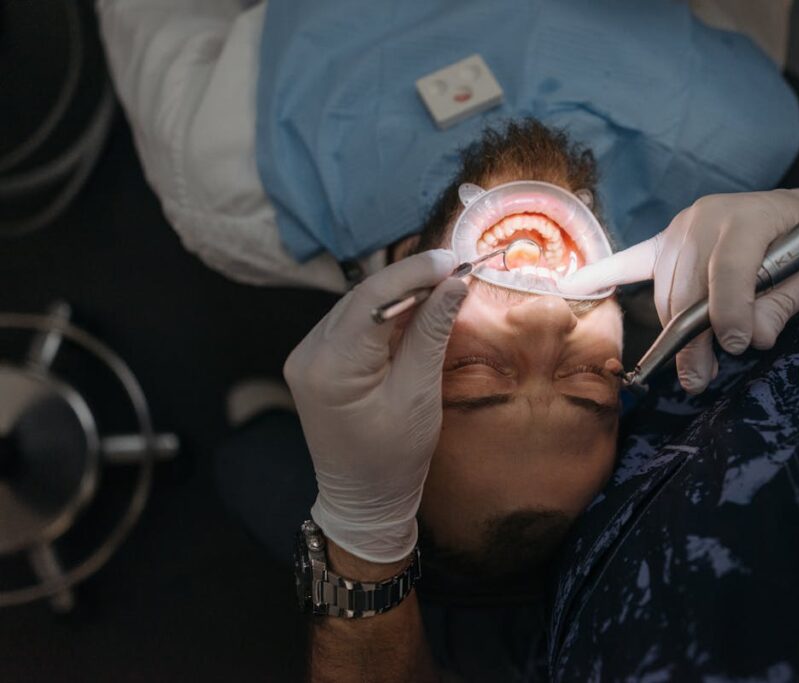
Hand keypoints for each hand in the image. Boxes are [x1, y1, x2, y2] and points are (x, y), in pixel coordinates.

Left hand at [284, 250, 467, 562]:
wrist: (363, 500)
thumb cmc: (393, 458)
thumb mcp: (419, 395)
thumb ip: (431, 334)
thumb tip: (453, 283)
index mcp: (330, 367)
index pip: (373, 300)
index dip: (415, 273)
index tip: (454, 259)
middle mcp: (308, 354)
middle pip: (363, 297)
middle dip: (411, 278)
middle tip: (456, 266)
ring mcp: (307, 356)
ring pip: (359, 306)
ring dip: (400, 292)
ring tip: (443, 283)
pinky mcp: (317, 360)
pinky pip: (354, 324)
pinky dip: (386, 313)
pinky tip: (417, 308)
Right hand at [561, 188, 798, 392]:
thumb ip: (785, 302)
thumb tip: (752, 338)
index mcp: (749, 217)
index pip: (727, 269)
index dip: (730, 311)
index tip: (738, 346)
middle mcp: (707, 217)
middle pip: (686, 288)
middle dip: (694, 339)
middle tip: (701, 380)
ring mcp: (682, 228)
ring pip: (664, 292)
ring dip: (674, 331)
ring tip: (693, 367)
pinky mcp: (669, 241)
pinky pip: (630, 260)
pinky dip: (602, 274)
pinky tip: (573, 286)